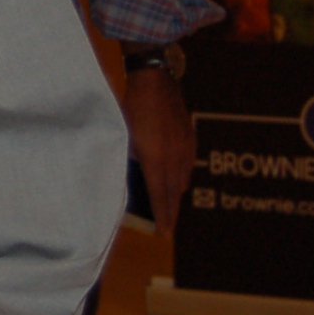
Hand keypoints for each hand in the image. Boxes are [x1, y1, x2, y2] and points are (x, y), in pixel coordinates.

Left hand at [125, 67, 194, 234]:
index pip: (160, 196)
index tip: (163, 233)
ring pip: (182, 178)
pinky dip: (180, 176)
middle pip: (174, 192)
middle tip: (166, 226)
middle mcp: (175, 157)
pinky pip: (187, 164)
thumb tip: (129, 178)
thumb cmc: (132, 108)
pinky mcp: (190, 137)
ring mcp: (186, 147)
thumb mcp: (123, 136)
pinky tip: (175, 178)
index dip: (162, 216)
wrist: (155, 81)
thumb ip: (128, 159)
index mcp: (156, 159)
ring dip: (174, 193)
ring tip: (168, 205)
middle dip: (170, 210)